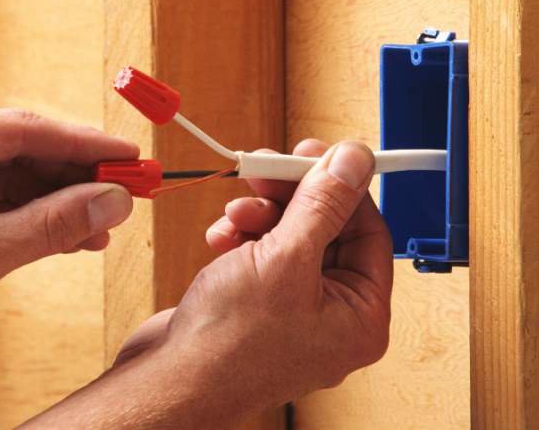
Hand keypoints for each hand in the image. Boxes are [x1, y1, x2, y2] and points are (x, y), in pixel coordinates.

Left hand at [0, 109, 137, 400]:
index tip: (126, 155)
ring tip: (105, 221)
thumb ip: (53, 223)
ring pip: (14, 178)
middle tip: (126, 188)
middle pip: (21, 151)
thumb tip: (111, 203)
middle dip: (76, 176)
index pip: (22, 130)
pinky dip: (35, 216)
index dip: (82, 144)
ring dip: (60, 201)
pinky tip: (72, 232)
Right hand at [29, 140, 391, 428]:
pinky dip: (243, 240)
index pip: (369, 233)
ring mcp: (293, 312)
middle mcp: (332, 316)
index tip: (316, 155)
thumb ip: (324, 204)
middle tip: (268, 168)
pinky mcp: (258, 307)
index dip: (343, 189)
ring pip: (290, 240)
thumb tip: (355, 162)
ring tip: (236, 214)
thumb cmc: (229, 344)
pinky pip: (263, 258)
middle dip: (292, 199)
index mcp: (360, 316)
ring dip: (261, 216)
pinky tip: (222, 238)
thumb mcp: (286, 258)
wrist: (169, 381)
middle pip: (326, 232)